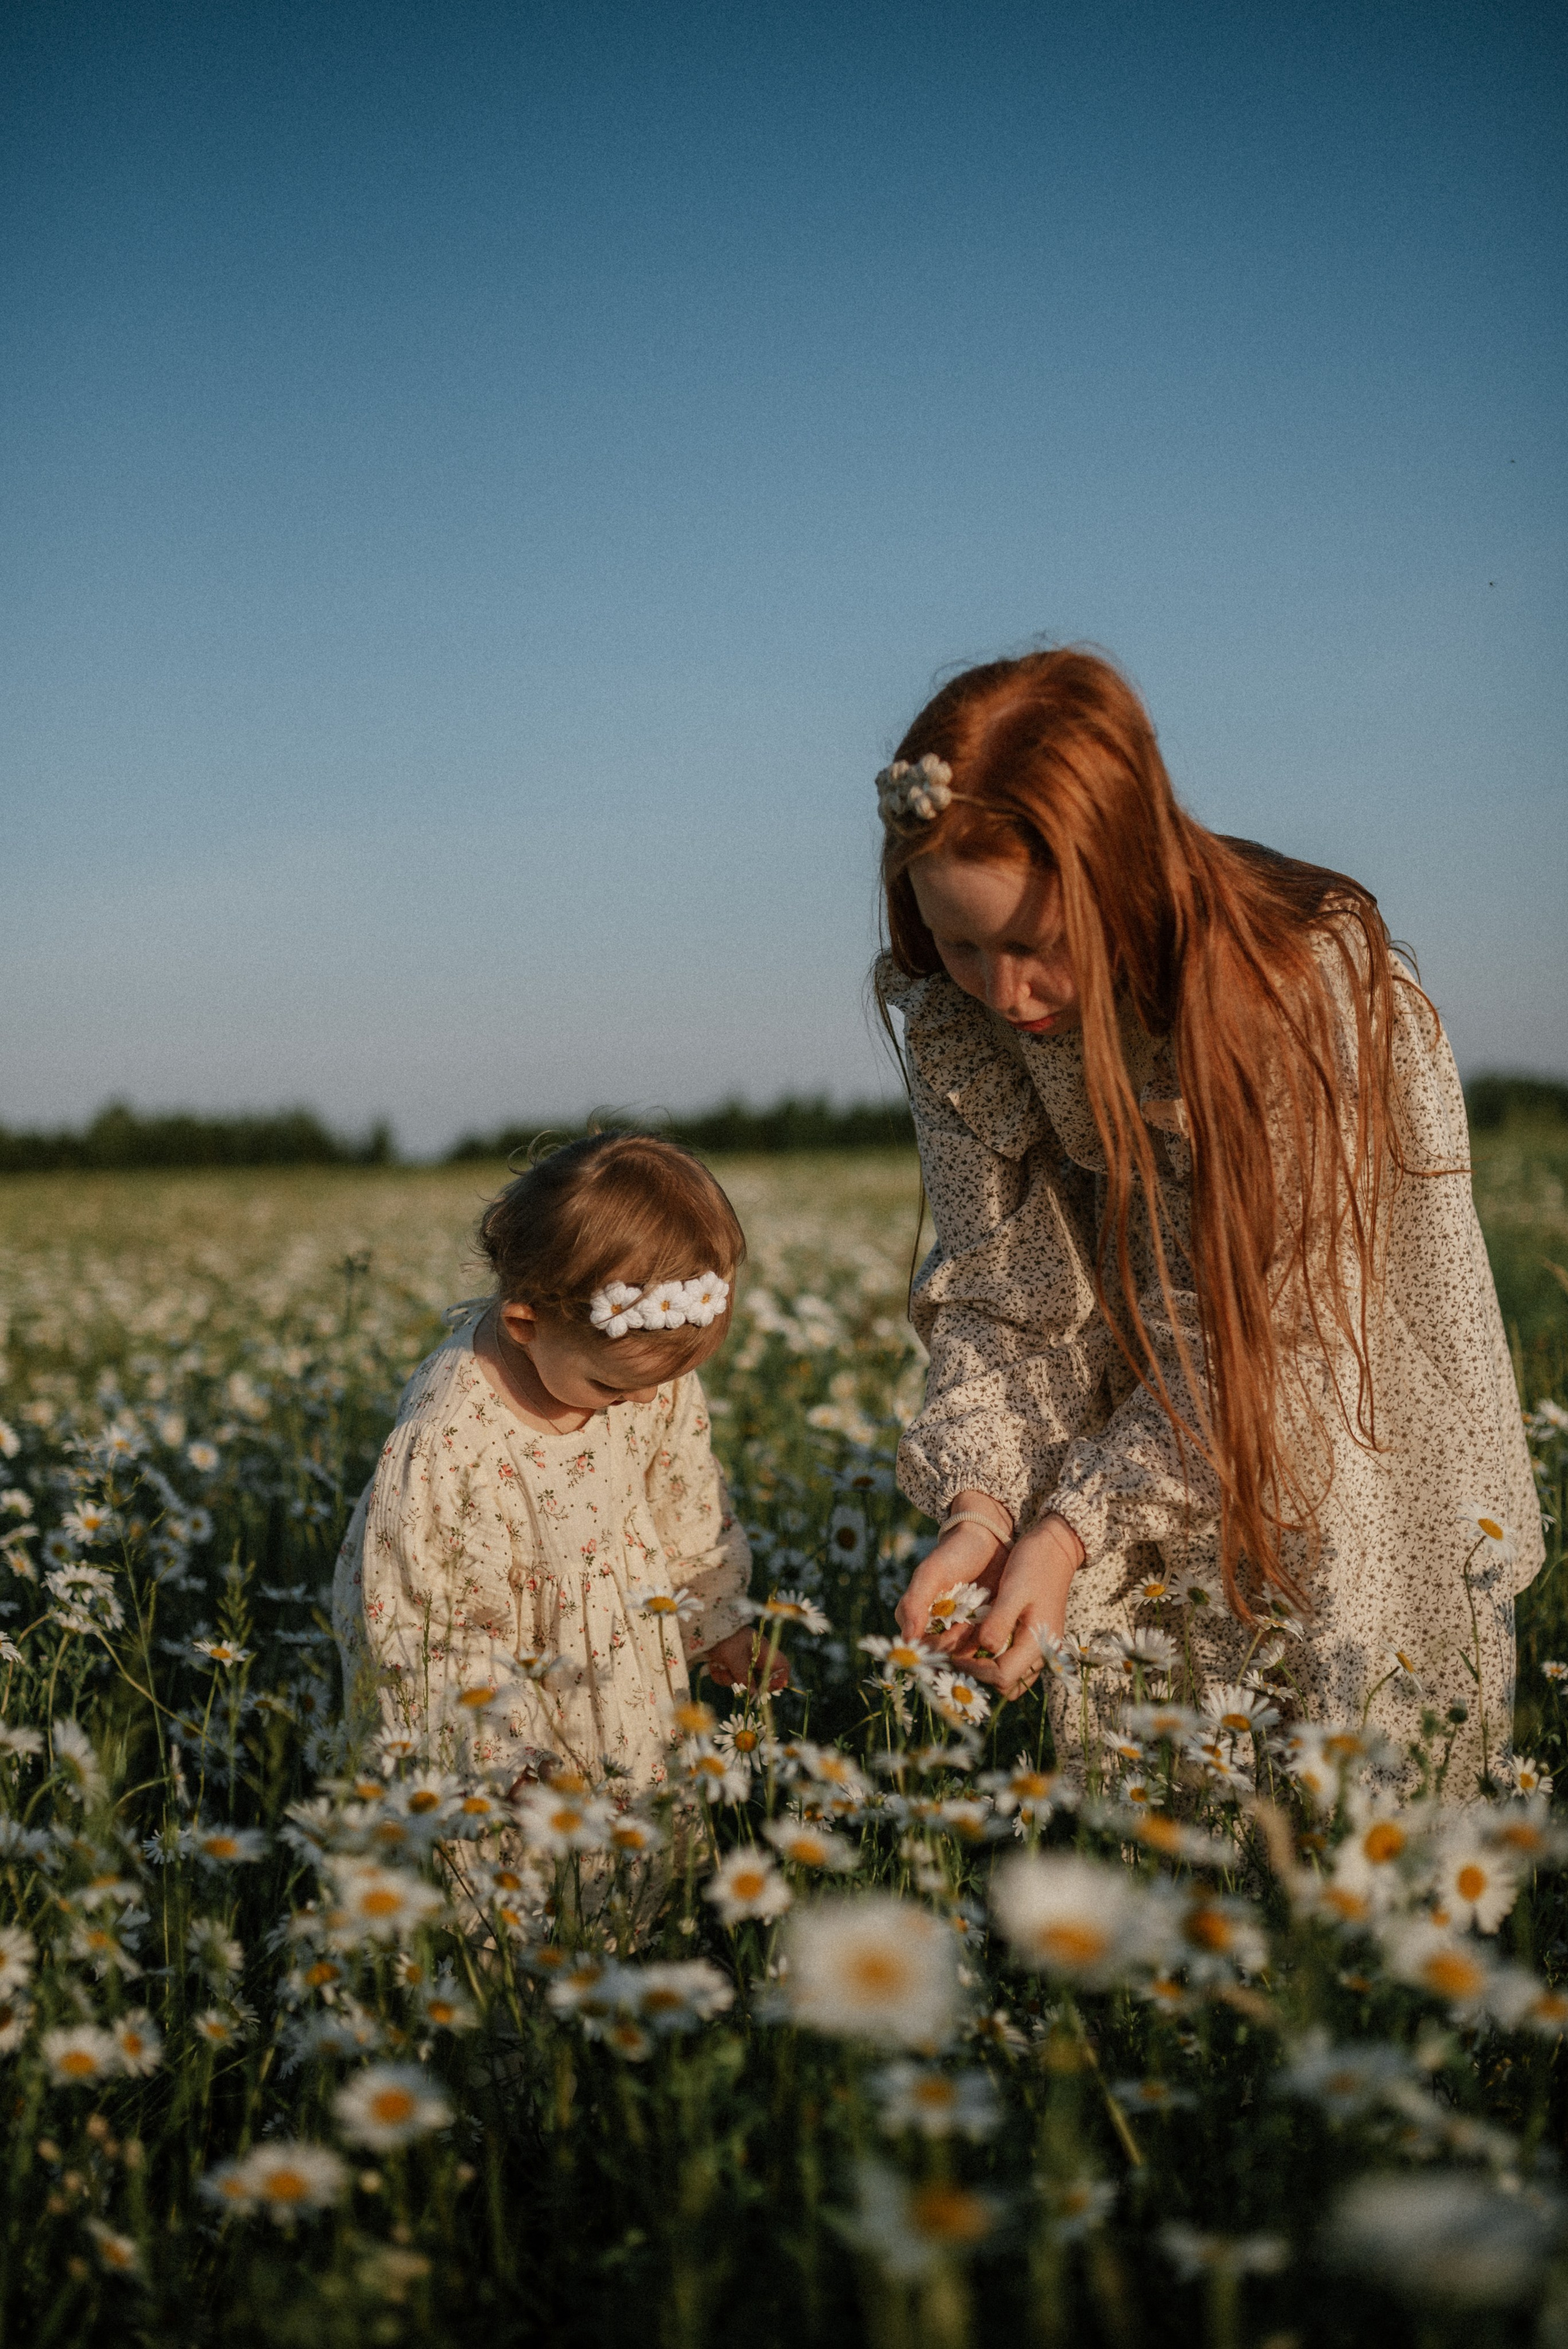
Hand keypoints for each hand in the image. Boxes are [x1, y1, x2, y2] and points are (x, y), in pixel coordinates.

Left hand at [701, 1626, 790, 1694]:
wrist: (706, 1626)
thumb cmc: (725, 1639)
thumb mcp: (734, 1658)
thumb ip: (744, 1677)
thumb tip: (754, 1693)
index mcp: (763, 1651)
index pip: (782, 1666)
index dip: (778, 1679)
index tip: (765, 1689)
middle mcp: (755, 1656)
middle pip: (758, 1678)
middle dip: (744, 1683)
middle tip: (734, 1683)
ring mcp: (743, 1660)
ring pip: (741, 1679)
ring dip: (728, 1678)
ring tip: (718, 1667)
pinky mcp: (731, 1663)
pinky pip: (729, 1676)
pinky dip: (721, 1673)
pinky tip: (713, 1666)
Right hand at [895, 1494, 1012, 1653]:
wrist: (987, 1539)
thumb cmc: (953, 1553)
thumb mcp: (931, 1574)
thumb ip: (914, 1603)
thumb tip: (907, 1639)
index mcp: (920, 1620)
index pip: (925, 1648)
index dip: (940, 1646)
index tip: (957, 1629)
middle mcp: (941, 1629)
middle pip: (948, 1655)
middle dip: (961, 1645)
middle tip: (974, 1623)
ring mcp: (964, 1630)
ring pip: (968, 1655)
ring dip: (978, 1646)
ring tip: (987, 1619)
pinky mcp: (986, 1628)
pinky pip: (987, 1647)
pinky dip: (993, 1643)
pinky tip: (1001, 1630)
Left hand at [964, 1513, 1084, 1697]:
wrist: (1057, 1548)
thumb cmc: (1034, 1565)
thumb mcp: (1013, 1590)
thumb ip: (999, 1622)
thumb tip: (983, 1648)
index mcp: (1038, 1643)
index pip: (1002, 1677)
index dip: (974, 1671)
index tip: (951, 1657)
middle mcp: (1042, 1651)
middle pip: (1007, 1684)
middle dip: (979, 1676)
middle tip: (954, 1658)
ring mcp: (1040, 1646)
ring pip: (1010, 1675)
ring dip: (986, 1669)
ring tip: (962, 1652)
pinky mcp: (1035, 1637)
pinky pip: (1012, 1659)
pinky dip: (994, 1658)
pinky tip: (975, 1641)